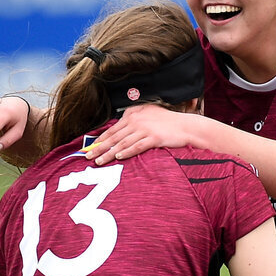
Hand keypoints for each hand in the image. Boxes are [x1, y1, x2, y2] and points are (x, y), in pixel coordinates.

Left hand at [85, 105, 200, 164]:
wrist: (187, 127)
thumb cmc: (169, 123)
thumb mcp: (150, 114)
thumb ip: (135, 119)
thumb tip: (122, 129)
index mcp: (134, 113)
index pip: (113, 128)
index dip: (100, 139)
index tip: (90, 148)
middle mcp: (137, 120)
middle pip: (114, 136)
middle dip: (99, 148)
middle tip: (87, 157)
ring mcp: (145, 129)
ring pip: (122, 143)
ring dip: (109, 153)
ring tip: (99, 162)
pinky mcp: (154, 137)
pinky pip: (137, 146)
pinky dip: (127, 152)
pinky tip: (119, 157)